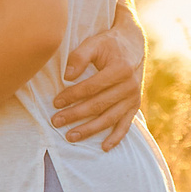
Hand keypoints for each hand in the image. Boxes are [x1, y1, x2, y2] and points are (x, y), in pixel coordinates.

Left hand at [53, 20, 143, 149]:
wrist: (132, 45)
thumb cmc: (108, 44)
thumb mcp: (94, 43)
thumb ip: (79, 57)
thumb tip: (67, 76)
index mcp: (120, 69)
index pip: (92, 87)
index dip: (72, 95)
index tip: (55, 102)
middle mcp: (130, 86)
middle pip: (98, 105)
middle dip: (75, 115)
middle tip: (55, 121)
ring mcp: (133, 98)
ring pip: (109, 118)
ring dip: (90, 130)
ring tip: (70, 136)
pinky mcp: (135, 105)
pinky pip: (126, 124)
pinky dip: (116, 137)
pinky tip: (104, 147)